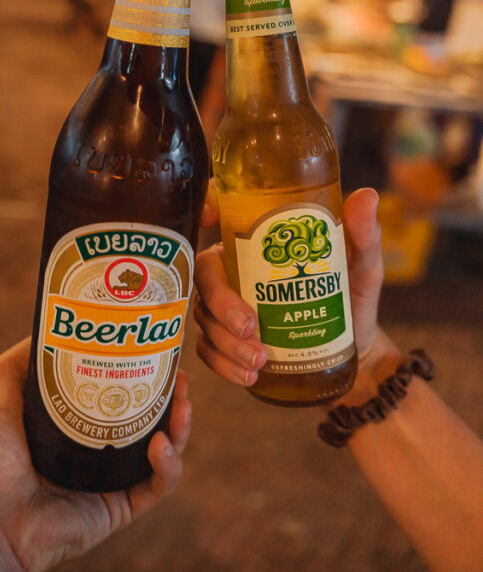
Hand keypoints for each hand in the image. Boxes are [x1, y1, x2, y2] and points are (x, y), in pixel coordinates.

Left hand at [0, 339, 190, 571]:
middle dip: (171, 397)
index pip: (119, 391)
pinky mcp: (119, 510)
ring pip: (164, 452)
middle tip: (180, 375)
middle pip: (149, 419)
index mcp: (74, 422)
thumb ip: (30, 351)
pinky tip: (162, 445)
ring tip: (183, 404)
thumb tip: (62, 319)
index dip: (141, 370)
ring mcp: (111, 482)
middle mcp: (96, 450)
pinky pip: (157, 488)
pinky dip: (168, 466)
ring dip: (181, 428)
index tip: (157, 348)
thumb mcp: (1, 382)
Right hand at [194, 187, 395, 391]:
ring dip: (226, 341)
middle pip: (205, 273)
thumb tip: (366, 197)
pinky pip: (208, 350)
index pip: (222, 214)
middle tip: (250, 327)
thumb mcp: (362, 267)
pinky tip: (248, 374)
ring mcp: (226, 306)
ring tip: (259, 360)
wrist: (355, 354)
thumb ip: (364, 235)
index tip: (210, 218)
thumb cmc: (352, 299)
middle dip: (221, 302)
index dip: (207, 206)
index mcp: (259, 242)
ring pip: (204, 315)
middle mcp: (235, 269)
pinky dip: (223, 364)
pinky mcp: (227, 341)